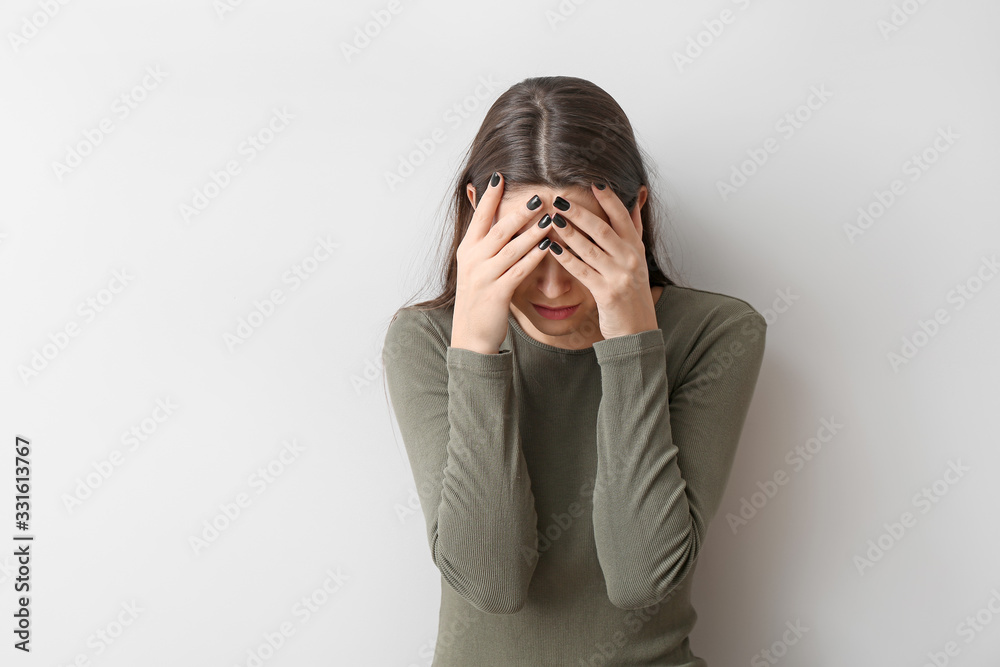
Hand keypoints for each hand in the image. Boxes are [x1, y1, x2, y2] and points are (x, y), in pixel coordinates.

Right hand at [452, 172, 552, 353]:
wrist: (471, 336)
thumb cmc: (478, 299)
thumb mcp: (474, 267)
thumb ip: (483, 241)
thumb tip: (489, 216)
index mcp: (467, 250)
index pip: (479, 217)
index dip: (489, 196)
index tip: (501, 175)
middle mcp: (473, 260)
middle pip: (499, 228)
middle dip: (520, 210)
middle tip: (539, 194)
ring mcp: (484, 277)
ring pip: (512, 247)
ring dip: (533, 230)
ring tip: (551, 216)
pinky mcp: (497, 293)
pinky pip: (519, 270)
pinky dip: (535, 256)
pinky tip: (550, 246)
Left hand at [546, 184, 658, 339]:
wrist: (638, 330)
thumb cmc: (633, 291)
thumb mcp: (639, 257)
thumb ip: (635, 228)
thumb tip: (637, 197)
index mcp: (636, 247)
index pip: (622, 216)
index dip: (608, 198)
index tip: (593, 181)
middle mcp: (630, 258)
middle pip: (602, 229)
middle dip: (580, 212)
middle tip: (560, 198)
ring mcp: (619, 276)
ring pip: (590, 248)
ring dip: (569, 232)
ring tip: (551, 219)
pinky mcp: (607, 293)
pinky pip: (582, 271)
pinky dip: (566, 258)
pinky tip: (552, 248)